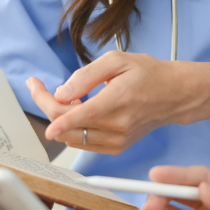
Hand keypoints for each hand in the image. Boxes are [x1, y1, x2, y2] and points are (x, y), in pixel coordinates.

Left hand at [28, 52, 209, 152]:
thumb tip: (61, 92)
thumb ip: (87, 76)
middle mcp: (118, 126)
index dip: (53, 115)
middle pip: (68, 125)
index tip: (35, 99)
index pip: (80, 115)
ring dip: (60, 118)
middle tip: (39, 87)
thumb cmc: (148, 74)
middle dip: (47, 105)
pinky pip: (83, 142)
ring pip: (72, 136)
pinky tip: (78, 110)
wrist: (174, 95)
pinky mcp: (116, 148)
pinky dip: (72, 128)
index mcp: (119, 100)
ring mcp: (117, 141)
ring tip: (68, 97)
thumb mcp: (118, 61)